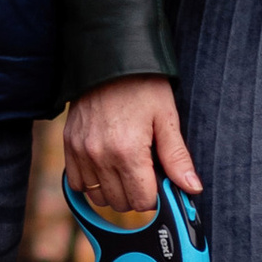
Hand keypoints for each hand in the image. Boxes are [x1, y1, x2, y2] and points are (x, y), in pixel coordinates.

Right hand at [65, 78, 199, 220]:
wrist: (109, 58)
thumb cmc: (143, 86)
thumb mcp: (166, 118)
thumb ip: (177, 158)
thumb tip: (193, 189)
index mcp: (128, 152)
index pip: (143, 201)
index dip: (156, 195)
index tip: (160, 181)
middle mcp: (100, 156)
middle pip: (121, 203)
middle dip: (137, 194)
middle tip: (146, 172)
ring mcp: (81, 152)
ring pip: (98, 198)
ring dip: (114, 191)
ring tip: (126, 169)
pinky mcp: (68, 145)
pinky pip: (76, 183)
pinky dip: (91, 183)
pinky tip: (106, 167)